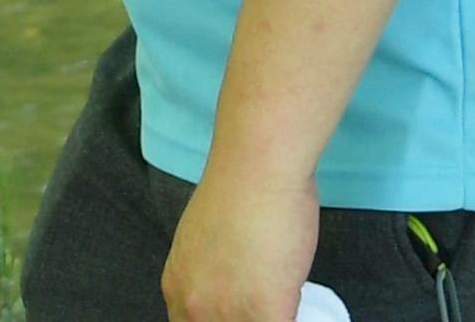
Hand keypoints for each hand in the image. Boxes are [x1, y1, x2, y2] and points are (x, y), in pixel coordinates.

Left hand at [160, 159, 318, 321]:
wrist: (258, 168)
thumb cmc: (239, 188)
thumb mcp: (203, 240)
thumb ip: (210, 272)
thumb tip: (230, 283)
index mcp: (177, 287)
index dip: (221, 320)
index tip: (237, 311)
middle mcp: (195, 307)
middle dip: (245, 319)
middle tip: (261, 306)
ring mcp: (229, 314)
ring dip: (269, 318)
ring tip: (284, 304)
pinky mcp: (266, 314)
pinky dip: (294, 318)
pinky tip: (298, 306)